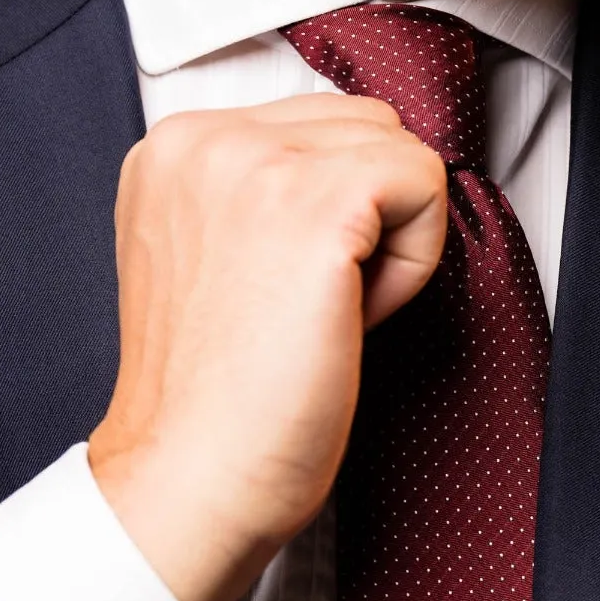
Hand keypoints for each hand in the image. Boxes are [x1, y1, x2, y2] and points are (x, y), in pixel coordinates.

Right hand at [88, 94, 448, 600]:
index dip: (329, 214)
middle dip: (365, 218)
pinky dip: (412, 266)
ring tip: (319, 314)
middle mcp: (204, 139)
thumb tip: (357, 176)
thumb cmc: (211, 404)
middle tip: (304, 309)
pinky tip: (349, 320)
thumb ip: (259, 198)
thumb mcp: (210, 260)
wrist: (191, 479)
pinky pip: (427, 188)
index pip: (314, 122)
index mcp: (172, 149)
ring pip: (401, 154)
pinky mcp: (318, 205)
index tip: (275, 292)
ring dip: (387, 242)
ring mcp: (256, 163)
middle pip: (365, 125)